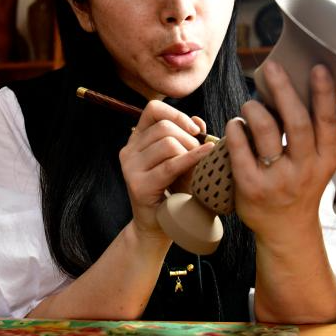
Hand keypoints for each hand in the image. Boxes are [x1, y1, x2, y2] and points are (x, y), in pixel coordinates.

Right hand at [120, 100, 214, 239]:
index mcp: (137, 138)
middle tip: (200, 154)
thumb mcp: (183, 159)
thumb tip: (198, 121)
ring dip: (189, 152)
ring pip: (167, 144)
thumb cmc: (175, 190)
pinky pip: (170, 165)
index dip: (176, 114)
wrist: (161, 225)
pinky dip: (192, 158)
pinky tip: (206, 154)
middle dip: (188, 137)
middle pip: (164, 127)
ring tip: (196, 167)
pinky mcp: (138, 184)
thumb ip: (189, 138)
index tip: (195, 129)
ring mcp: (130, 167)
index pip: (153, 109)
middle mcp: (129, 150)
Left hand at [225, 62, 335, 246]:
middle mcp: (305, 169)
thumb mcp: (319, 163)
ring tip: (250, 105)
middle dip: (284, 90)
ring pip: (265, 130)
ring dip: (254, 108)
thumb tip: (315, 86)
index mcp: (326, 159)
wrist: (286, 231)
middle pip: (297, 122)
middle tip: (273, 67)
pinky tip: (236, 124)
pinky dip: (236, 129)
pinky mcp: (251, 187)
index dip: (324, 93)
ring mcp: (278, 180)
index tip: (318, 68)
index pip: (329, 122)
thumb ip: (317, 132)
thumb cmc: (301, 186)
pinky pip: (240, 148)